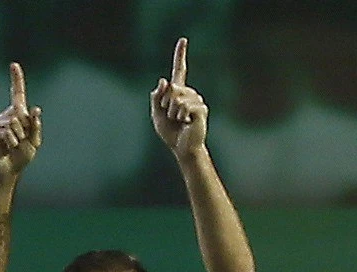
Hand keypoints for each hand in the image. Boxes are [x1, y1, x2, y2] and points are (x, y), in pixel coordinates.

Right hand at [0, 63, 41, 180]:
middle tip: (22, 141)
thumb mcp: (35, 142)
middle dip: (26, 128)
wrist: (8, 170)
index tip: (14, 65)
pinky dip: (12, 140)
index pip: (17, 94)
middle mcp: (7, 116)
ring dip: (19, 136)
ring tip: (15, 145)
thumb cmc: (22, 156)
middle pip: (19, 112)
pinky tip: (10, 147)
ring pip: (13, 121)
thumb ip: (36, 126)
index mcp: (19, 115)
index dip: (16, 79)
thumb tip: (35, 109)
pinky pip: (6, 130)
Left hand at [151, 37, 207, 159]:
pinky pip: (184, 107)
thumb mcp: (156, 114)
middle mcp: (189, 92)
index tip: (183, 40)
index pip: (179, 70)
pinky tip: (186, 122)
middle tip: (171, 116)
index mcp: (177, 92)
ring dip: (172, 113)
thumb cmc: (169, 132)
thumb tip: (163, 80)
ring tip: (180, 121)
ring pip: (176, 99)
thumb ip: (156, 97)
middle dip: (164, 104)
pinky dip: (180, 117)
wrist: (181, 147)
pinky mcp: (201, 109)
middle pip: (171, 89)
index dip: (180, 55)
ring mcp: (196, 100)